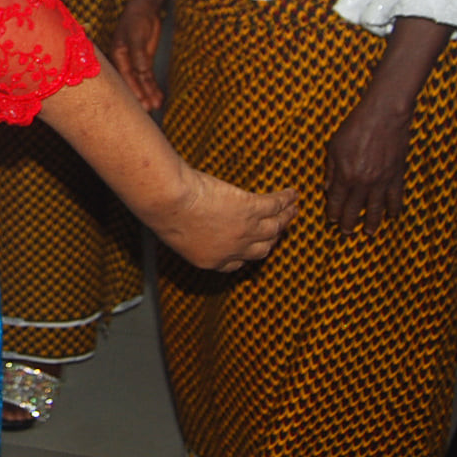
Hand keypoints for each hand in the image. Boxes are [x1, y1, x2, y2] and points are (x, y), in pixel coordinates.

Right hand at [110, 1, 164, 110]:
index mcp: (118, 55)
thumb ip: (139, 55)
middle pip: (133, 82)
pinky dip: (154, 87)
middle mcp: (125, 62)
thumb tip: (142, 72)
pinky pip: (149, 77)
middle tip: (148, 109)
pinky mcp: (145, 61)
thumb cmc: (135, 20)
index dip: (133, 89)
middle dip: (140, 95)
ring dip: (149, 93)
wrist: (143, 9)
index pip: (126, 76)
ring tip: (156, 106)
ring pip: (142, 82)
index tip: (139, 101)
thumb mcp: (136, 36)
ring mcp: (135, 62)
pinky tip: (159, 97)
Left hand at [146, 164, 297, 271]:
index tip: (251, 247)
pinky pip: (274, 205)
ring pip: (274, 226)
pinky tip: (292, 194)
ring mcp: (244, 230)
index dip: (246, 254)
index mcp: (210, 260)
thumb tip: (189, 220)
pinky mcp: (250, 209)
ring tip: (293, 209)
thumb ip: (188, 233)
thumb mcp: (175, 231)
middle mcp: (232, 250)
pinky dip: (285, 200)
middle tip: (278, 229)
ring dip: (286, 218)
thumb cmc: (163, 211)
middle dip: (272, 239)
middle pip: (261, 247)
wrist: (170, 201)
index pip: (236, 262)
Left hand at [324, 96, 411, 235]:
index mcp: (346, 175)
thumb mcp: (334, 146)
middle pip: (356, 209)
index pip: (338, 201)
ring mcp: (383, 181)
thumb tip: (328, 188)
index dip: (335, 213)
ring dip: (373, 222)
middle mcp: (364, 182)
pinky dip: (394, 209)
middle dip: (350, 223)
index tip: (333, 221)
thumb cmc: (356, 127)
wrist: (384, 116)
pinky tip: (392, 216)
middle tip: (348, 234)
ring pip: (377, 208)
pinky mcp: (398, 176)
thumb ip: (331, 170)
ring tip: (370, 233)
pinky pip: (396, 198)